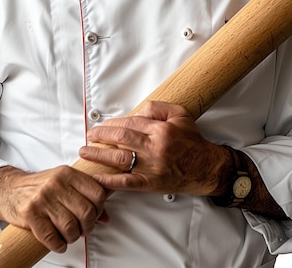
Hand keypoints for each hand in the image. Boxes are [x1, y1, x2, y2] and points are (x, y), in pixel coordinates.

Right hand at [0, 165, 108, 253]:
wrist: (10, 189)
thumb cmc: (41, 187)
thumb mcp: (65, 184)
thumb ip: (86, 196)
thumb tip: (106, 217)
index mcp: (68, 173)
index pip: (97, 193)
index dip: (99, 209)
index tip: (94, 216)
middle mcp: (57, 183)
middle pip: (86, 212)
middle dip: (87, 227)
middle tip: (82, 229)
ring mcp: (43, 198)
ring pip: (70, 226)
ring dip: (73, 237)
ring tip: (69, 236)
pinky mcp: (30, 213)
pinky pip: (51, 237)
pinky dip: (58, 245)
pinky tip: (58, 242)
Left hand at [78, 101, 230, 195]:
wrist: (205, 168)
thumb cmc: (191, 141)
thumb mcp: (179, 114)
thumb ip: (157, 108)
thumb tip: (136, 111)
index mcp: (160, 130)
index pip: (129, 123)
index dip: (112, 124)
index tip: (102, 125)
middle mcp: (154, 148)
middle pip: (120, 139)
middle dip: (100, 136)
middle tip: (89, 135)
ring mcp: (151, 167)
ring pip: (119, 159)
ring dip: (99, 155)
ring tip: (86, 151)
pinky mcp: (149, 183)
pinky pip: (125, 182)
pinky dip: (109, 180)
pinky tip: (97, 176)